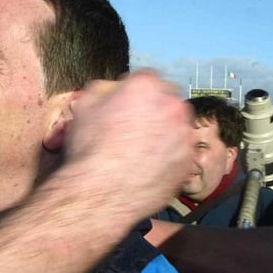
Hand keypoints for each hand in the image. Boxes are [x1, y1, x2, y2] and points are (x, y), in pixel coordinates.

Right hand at [61, 69, 192, 220]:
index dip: (133, 93)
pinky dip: (168, 156)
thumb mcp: (83, 106)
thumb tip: (113, 89)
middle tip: (133, 130)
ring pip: (176, 126)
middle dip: (153, 111)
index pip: (146, 79)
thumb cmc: (90, 148)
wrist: (102, 192)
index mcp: (145, 85)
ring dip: (163, 133)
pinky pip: (180, 152)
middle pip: (166, 100)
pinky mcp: (188, 160)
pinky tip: (146, 166)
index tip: (124, 107)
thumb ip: (103, 89)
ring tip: (139, 151)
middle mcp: (172, 104)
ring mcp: (184, 134)